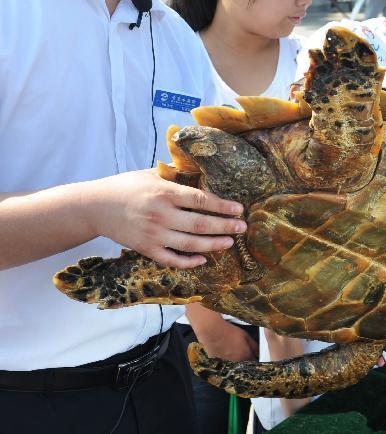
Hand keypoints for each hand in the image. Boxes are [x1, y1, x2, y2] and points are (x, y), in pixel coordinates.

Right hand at [85, 169, 245, 268]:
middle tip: (242, 227)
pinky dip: (189, 262)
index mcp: (165, 193)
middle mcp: (161, 214)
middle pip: (200, 224)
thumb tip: (202, 172)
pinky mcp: (145, 249)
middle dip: (225, 227)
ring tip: (229, 242)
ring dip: (213, 244)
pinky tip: (203, 259)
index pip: (201, 200)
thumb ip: (176, 175)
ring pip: (190, 244)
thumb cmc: (126, 186)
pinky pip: (172, 259)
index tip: (239, 208)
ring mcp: (153, 234)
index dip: (222, 206)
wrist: (95, 207)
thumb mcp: (151, 174)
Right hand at [193, 314, 258, 360]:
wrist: (212, 331)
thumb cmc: (231, 332)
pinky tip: (223, 350)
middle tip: (242, 351)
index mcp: (244, 356)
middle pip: (243, 363)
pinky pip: (223, 361)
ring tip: (232, 349)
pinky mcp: (216, 361)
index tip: (253, 354)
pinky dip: (224, 357)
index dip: (254, 357)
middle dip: (245, 359)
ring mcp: (225, 362)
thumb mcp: (246, 336)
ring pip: (233, 363)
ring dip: (234, 359)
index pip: (253, 361)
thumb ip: (254, 345)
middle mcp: (236, 362)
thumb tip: (259, 352)